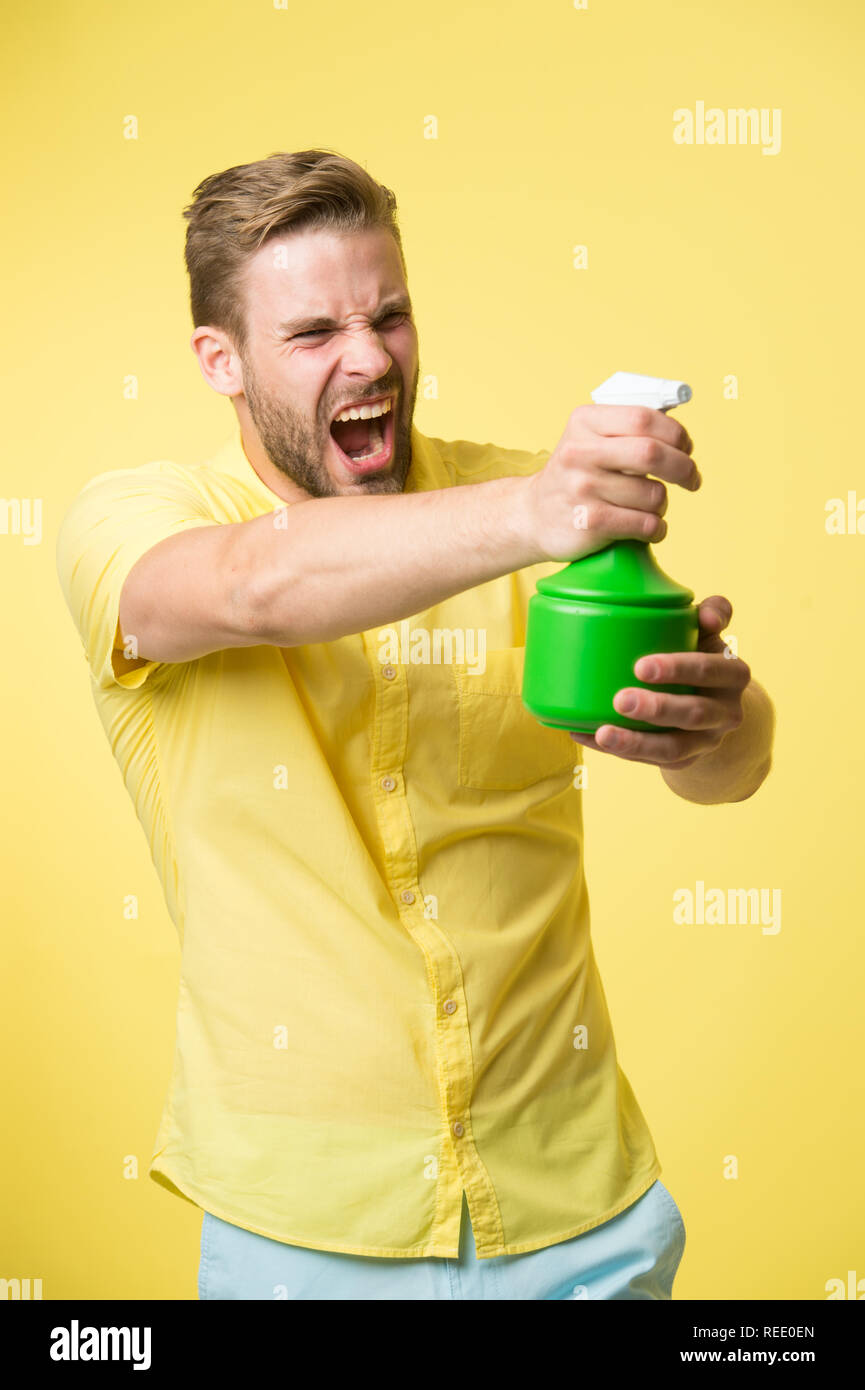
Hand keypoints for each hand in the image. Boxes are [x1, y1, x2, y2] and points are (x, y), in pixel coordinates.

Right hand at [525, 403, 700, 562]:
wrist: (533, 515)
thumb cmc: (577, 475)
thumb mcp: (590, 440)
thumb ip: (629, 430)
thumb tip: (681, 436)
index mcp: (585, 422)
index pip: (644, 418)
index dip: (676, 434)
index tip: (686, 448)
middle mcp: (579, 452)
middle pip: (651, 454)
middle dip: (683, 468)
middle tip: (692, 479)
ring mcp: (582, 488)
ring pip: (653, 495)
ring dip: (662, 505)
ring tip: (649, 507)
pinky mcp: (588, 523)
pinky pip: (644, 524)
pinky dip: (656, 529)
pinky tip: (648, 528)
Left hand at [569, 596, 750, 768]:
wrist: (715, 707)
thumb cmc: (700, 656)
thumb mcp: (709, 635)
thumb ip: (712, 613)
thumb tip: (706, 614)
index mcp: (733, 674)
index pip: (711, 670)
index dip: (679, 669)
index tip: (640, 666)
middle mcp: (726, 712)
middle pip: (693, 713)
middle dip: (656, 708)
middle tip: (619, 699)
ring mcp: (705, 741)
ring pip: (674, 748)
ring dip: (636, 742)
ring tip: (604, 732)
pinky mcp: (684, 761)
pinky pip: (650, 760)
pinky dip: (618, 749)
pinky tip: (587, 735)